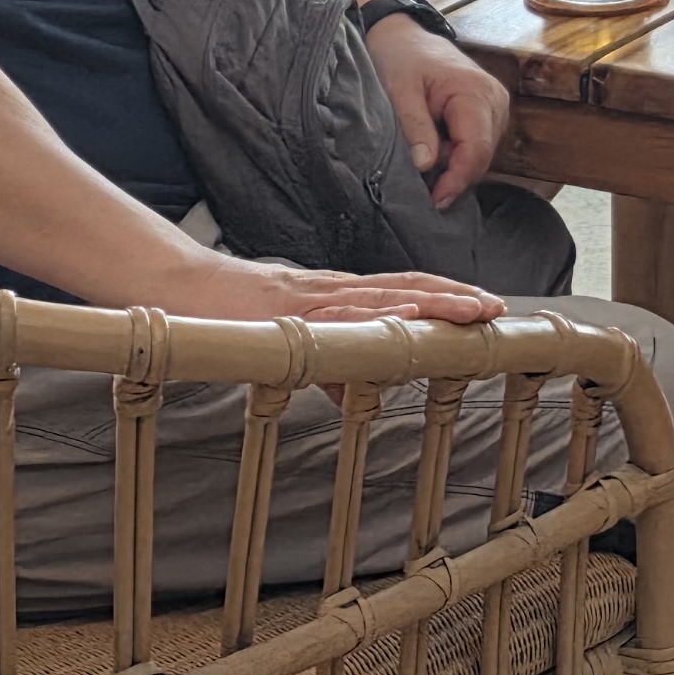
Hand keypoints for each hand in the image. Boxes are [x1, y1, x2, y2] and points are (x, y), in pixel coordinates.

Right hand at [137, 244, 503, 326]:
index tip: (487, 307)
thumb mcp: (287, 340)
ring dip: (429, 304)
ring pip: (380, 297)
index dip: (446, 296)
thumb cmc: (230, 312)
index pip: (403, 289)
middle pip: (404, 287)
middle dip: (454, 298)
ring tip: (470, 312)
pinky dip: (371, 315)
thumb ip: (321, 361)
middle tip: (497, 309)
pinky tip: (400, 320)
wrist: (176, 284)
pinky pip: (335, 313)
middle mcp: (332, 289)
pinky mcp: (285, 310)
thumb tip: (352, 389)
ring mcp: (311, 296)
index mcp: (336, 294)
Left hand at [365, 16, 514, 206]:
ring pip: (480, 154)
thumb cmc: (401, 57)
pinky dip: (455, 156)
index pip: (476, 149)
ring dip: (453, 166)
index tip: (435, 200)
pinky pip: (475, 145)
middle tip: (422, 191)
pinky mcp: (487, 113)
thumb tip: (426, 166)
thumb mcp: (399, 90)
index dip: (457, 179)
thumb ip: (414, 127)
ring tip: (423, 167)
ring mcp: (494, 107)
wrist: (404, 36)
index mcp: (476, 92)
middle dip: (453, 176)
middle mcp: (494, 101)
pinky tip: (433, 155)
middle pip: (481, 156)